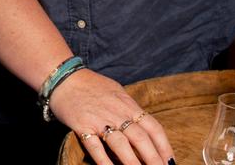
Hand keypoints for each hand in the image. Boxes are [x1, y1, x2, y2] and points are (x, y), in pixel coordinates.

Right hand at [50, 69, 173, 164]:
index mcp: (128, 104)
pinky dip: (104, 161)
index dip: (164, 146)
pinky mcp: (81, 125)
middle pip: (140, 138)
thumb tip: (145, 130)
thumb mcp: (116, 92)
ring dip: (132, 163)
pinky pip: (95, 146)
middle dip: (153, 159)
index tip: (170, 161)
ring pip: (120, 144)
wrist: (63, 77)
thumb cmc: (91, 85)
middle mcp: (116, 112)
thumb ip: (130, 109)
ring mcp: (99, 119)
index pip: (153, 127)